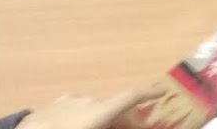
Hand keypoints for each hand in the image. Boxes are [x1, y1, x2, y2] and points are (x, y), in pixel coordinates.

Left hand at [21, 91, 150, 128]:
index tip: (164, 91)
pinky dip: (81, 117)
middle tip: (127, 127)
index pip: (131, 97)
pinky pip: (74, 109)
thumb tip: (132, 124)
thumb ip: (114, 127)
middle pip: (113, 107)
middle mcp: (88, 101)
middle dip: (123, 119)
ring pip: (92, 108)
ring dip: (100, 119)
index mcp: (100, 111)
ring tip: (98, 128)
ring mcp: (69, 101)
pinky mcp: (52, 106)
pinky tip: (73, 127)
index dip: (149, 94)